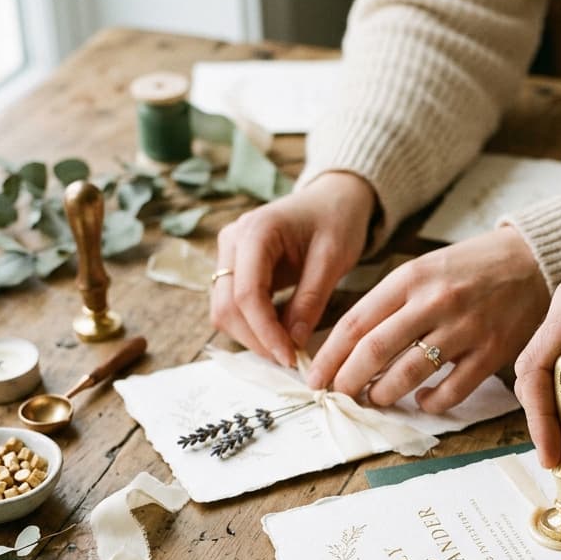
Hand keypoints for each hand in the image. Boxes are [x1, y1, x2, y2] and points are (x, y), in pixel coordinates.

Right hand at [210, 171, 376, 365]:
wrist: (331, 200)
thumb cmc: (336, 221)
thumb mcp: (333, 258)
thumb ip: (312, 299)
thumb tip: (294, 341)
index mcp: (255, 231)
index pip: (247, 294)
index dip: (265, 332)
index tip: (290, 357)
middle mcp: (232, 241)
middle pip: (227, 306)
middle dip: (256, 339)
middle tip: (290, 359)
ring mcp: (229, 254)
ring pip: (224, 310)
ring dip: (252, 336)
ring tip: (288, 348)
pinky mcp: (234, 268)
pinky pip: (233, 306)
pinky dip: (253, 326)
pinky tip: (281, 333)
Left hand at [307, 226, 550, 412]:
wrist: (531, 261)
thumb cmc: (469, 268)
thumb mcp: (424, 269)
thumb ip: (390, 302)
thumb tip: (349, 344)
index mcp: (410, 278)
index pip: (356, 323)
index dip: (330, 356)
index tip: (316, 377)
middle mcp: (435, 302)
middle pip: (375, 351)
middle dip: (349, 381)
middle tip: (340, 395)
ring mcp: (464, 328)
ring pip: (409, 375)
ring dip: (384, 394)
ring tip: (376, 398)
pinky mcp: (491, 352)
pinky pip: (451, 390)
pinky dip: (430, 402)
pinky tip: (421, 401)